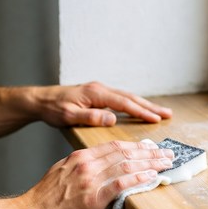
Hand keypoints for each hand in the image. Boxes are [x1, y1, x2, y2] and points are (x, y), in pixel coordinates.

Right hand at [23, 140, 173, 208]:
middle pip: (125, 152)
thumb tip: (100, 165)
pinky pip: (121, 184)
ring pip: (126, 165)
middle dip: (149, 152)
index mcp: (81, 156)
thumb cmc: (46, 197)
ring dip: (150, 163)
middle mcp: (87, 163)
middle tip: (166, 153)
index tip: (150, 147)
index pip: (115, 146)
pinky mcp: (93, 197)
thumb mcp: (62, 171)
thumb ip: (81, 165)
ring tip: (166, 163)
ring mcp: (91, 179)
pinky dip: (138, 178)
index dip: (136, 146)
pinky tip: (151, 176)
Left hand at [35, 82, 172, 127]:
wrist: (40, 100)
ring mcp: (100, 91)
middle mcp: (101, 89)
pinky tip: (138, 109)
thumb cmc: (53, 109)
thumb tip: (113, 119)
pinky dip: (133, 104)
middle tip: (168, 114)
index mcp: (96, 93)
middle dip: (150, 106)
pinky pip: (121, 99)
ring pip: (127, 97)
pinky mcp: (97, 95)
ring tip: (159, 112)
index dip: (142, 111)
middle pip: (131, 97)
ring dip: (144, 104)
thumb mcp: (68, 115)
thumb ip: (90, 117)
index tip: (157, 119)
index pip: (124, 103)